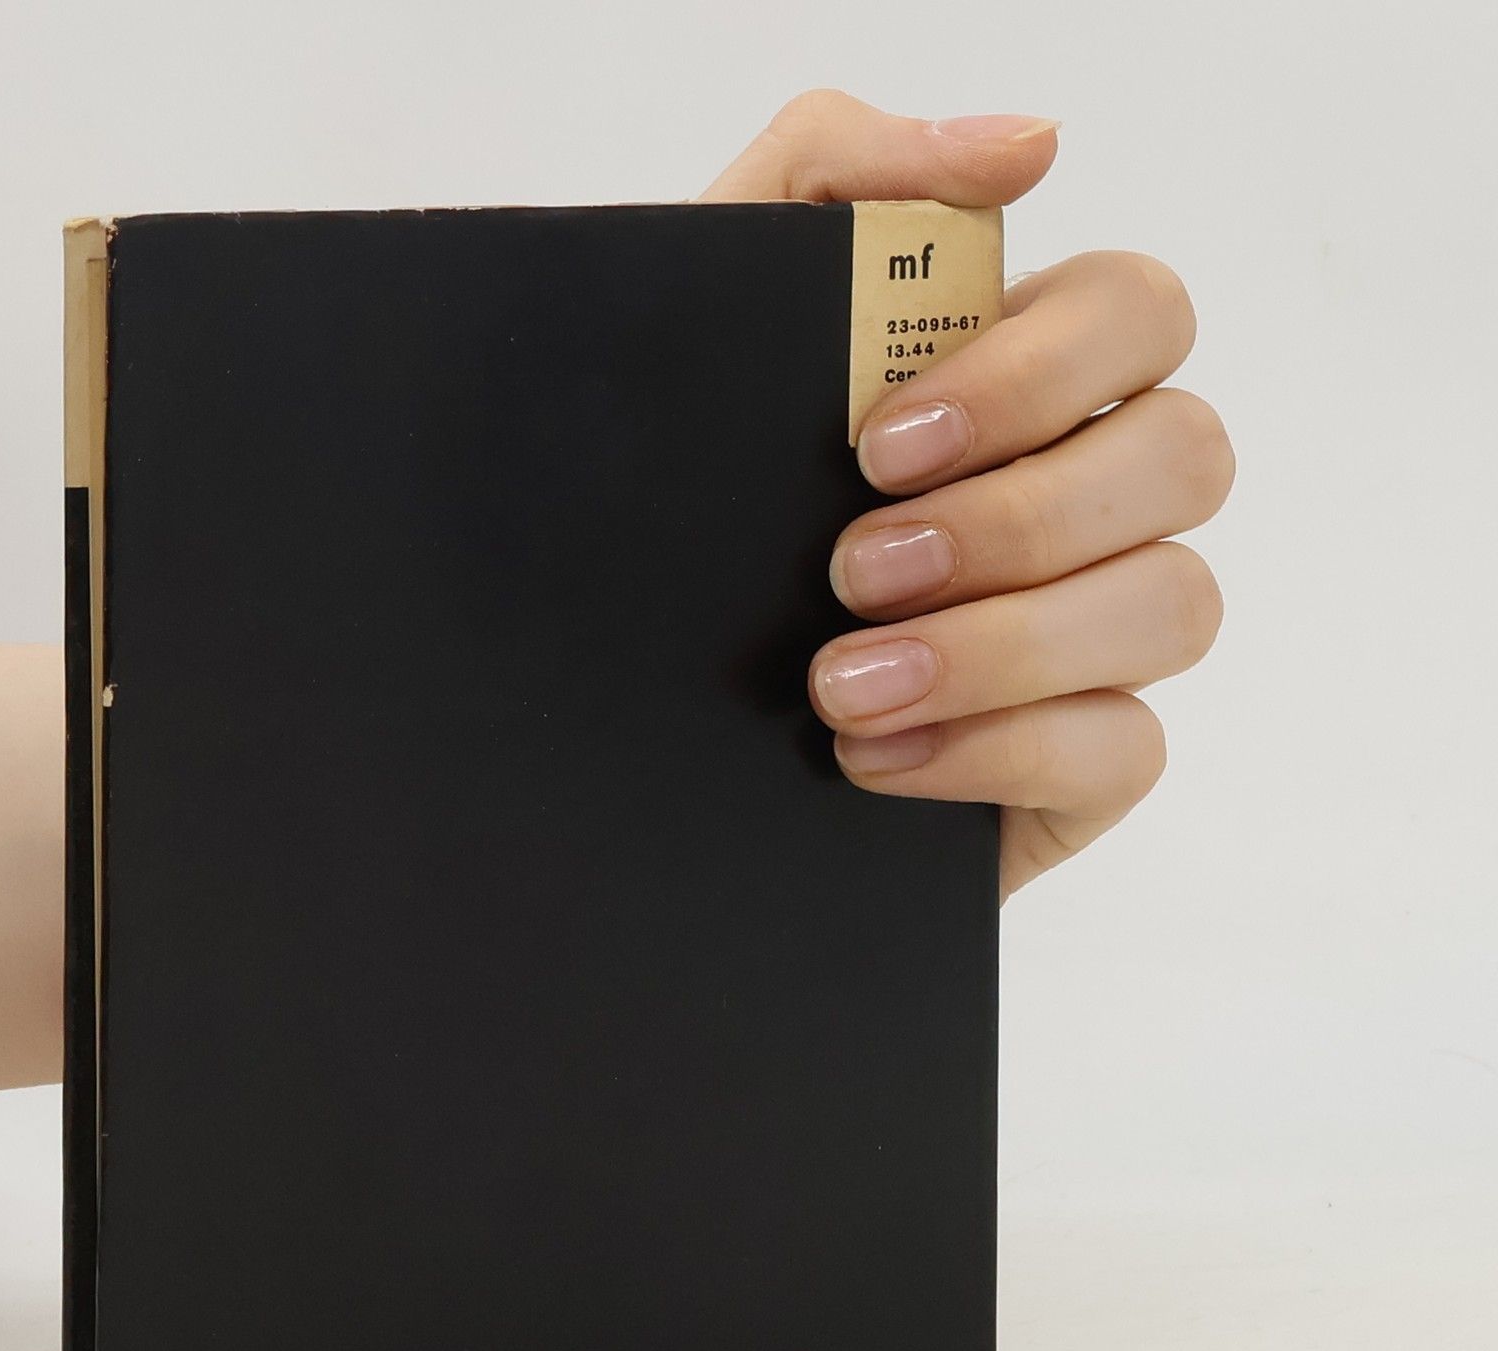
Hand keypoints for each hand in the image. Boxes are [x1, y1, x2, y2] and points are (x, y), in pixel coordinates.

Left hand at [702, 93, 1233, 896]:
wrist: (609, 704)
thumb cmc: (677, 500)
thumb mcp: (705, 314)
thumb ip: (833, 173)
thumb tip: (1026, 147)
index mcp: (1022, 375)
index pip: (1136, 314)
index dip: (1036, 373)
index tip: (877, 444)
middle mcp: (1088, 493)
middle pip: (1184, 455)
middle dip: (1017, 519)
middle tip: (852, 570)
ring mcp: (1097, 633)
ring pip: (1174, 604)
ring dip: (1005, 646)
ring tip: (840, 684)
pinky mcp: (1081, 760)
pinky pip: (1125, 750)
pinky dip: (998, 751)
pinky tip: (872, 757)